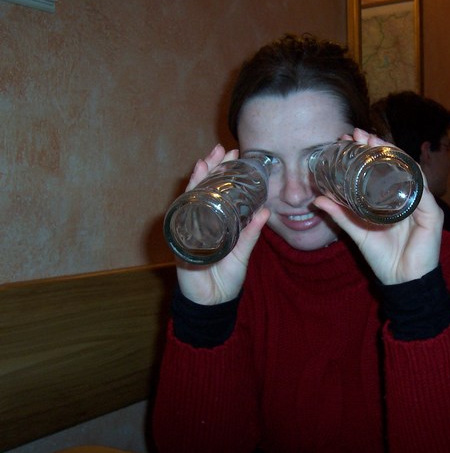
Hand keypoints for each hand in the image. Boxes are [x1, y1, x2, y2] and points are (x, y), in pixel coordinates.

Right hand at [174, 145, 269, 305]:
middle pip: (203, 188)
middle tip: (220, 150)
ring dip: (198, 178)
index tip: (233, 153)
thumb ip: (252, 233)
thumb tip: (266, 212)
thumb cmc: (225, 277)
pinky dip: (187, 202)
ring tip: (206, 161)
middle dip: (210, 167)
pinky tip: (193, 188)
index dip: (223, 172)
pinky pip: (182, 218)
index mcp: (216, 222)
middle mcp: (200, 221)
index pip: (218, 191)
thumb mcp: (242, 252)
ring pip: (191, 198)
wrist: (213, 303)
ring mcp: (188, 229)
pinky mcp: (180, 240)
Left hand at [313, 129, 442, 284]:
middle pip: (397, 164)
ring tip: (374, 143)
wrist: (401, 282)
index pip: (384, 167)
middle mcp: (410, 197)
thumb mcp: (357, 231)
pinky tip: (398, 166)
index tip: (350, 139)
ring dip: (393, 154)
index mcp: (394, 198)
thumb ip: (340, 215)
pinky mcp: (432, 216)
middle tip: (359, 134)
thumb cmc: (383, 257)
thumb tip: (318, 199)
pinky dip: (411, 178)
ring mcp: (423, 205)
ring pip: (411, 172)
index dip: (369, 151)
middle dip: (379, 146)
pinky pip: (422, 193)